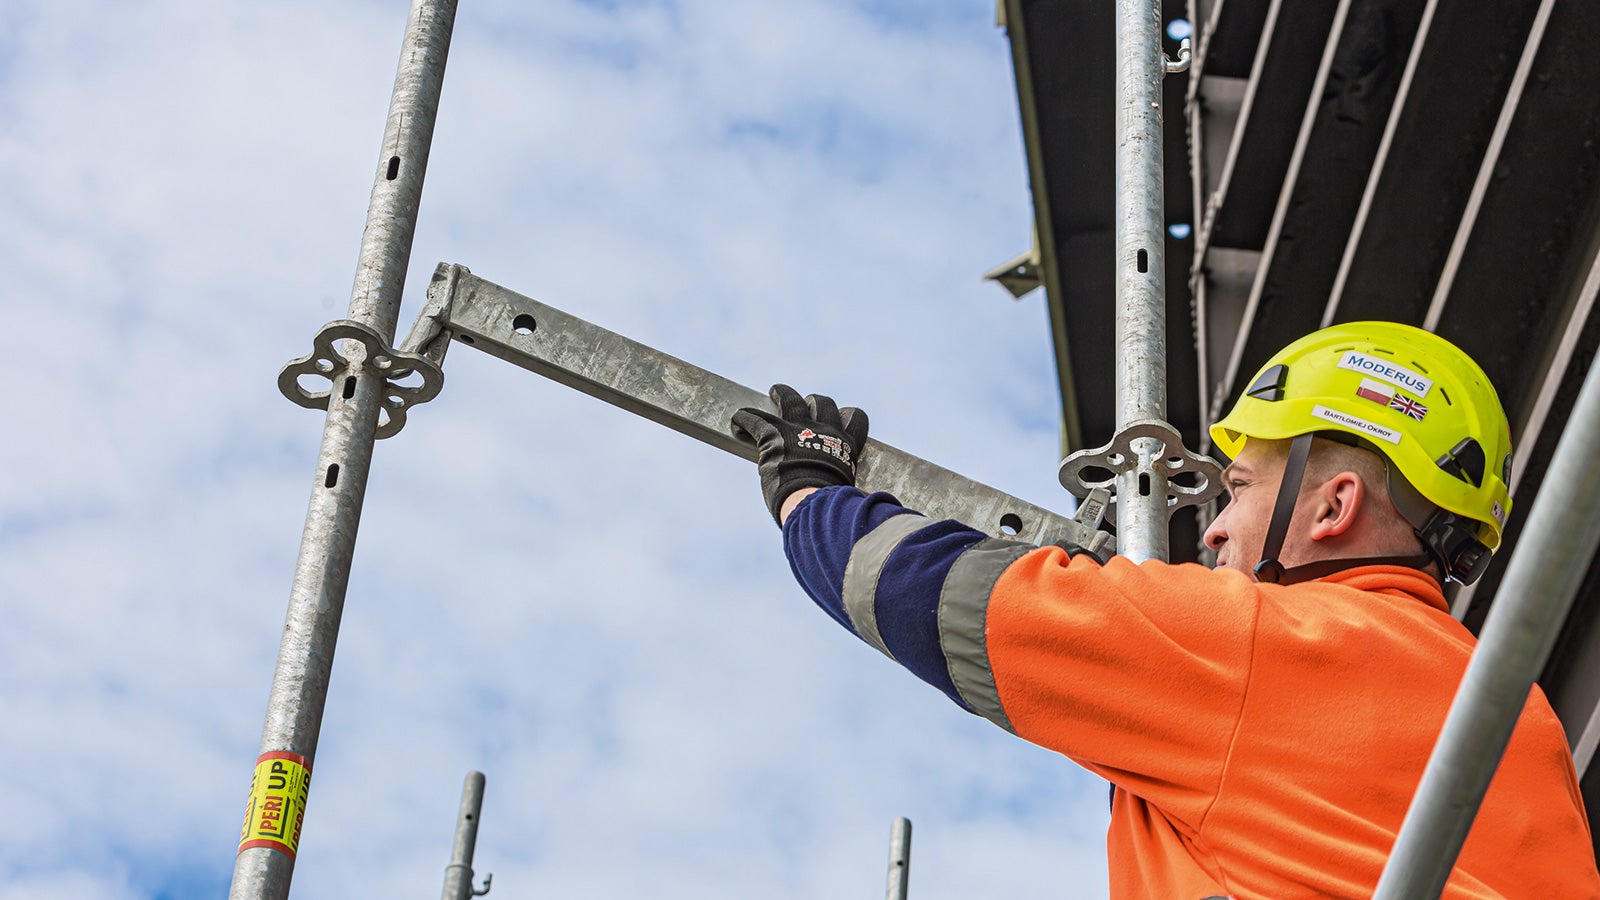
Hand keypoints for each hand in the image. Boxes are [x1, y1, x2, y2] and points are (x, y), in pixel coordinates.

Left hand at [731, 384, 869, 523]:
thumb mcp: (842, 489)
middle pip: (824, 404)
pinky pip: (756, 418)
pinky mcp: (774, 434)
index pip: (855, 420)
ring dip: (782, 394)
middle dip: (815, 402)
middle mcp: (824, 431)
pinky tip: (737, 420)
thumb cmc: (830, 505)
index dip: (848, 416)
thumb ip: (835, 481)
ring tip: (775, 391)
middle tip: (806, 404)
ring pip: (791, 400)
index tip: (840, 418)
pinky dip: (744, 418)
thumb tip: (834, 499)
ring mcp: (799, 429)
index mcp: (844, 445)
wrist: (814, 501)